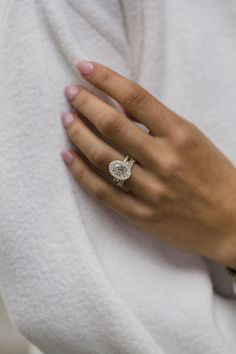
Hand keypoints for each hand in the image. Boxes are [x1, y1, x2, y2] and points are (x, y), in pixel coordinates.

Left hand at [61, 61, 235, 267]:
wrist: (232, 222)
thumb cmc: (215, 176)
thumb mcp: (194, 139)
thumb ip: (160, 122)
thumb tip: (123, 103)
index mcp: (181, 135)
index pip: (136, 98)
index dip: (107, 79)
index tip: (86, 68)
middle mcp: (165, 160)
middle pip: (113, 125)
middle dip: (85, 104)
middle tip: (71, 93)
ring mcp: (152, 190)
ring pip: (102, 158)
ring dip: (79, 134)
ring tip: (67, 120)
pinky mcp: (142, 215)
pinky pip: (104, 192)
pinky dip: (81, 173)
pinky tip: (68, 157)